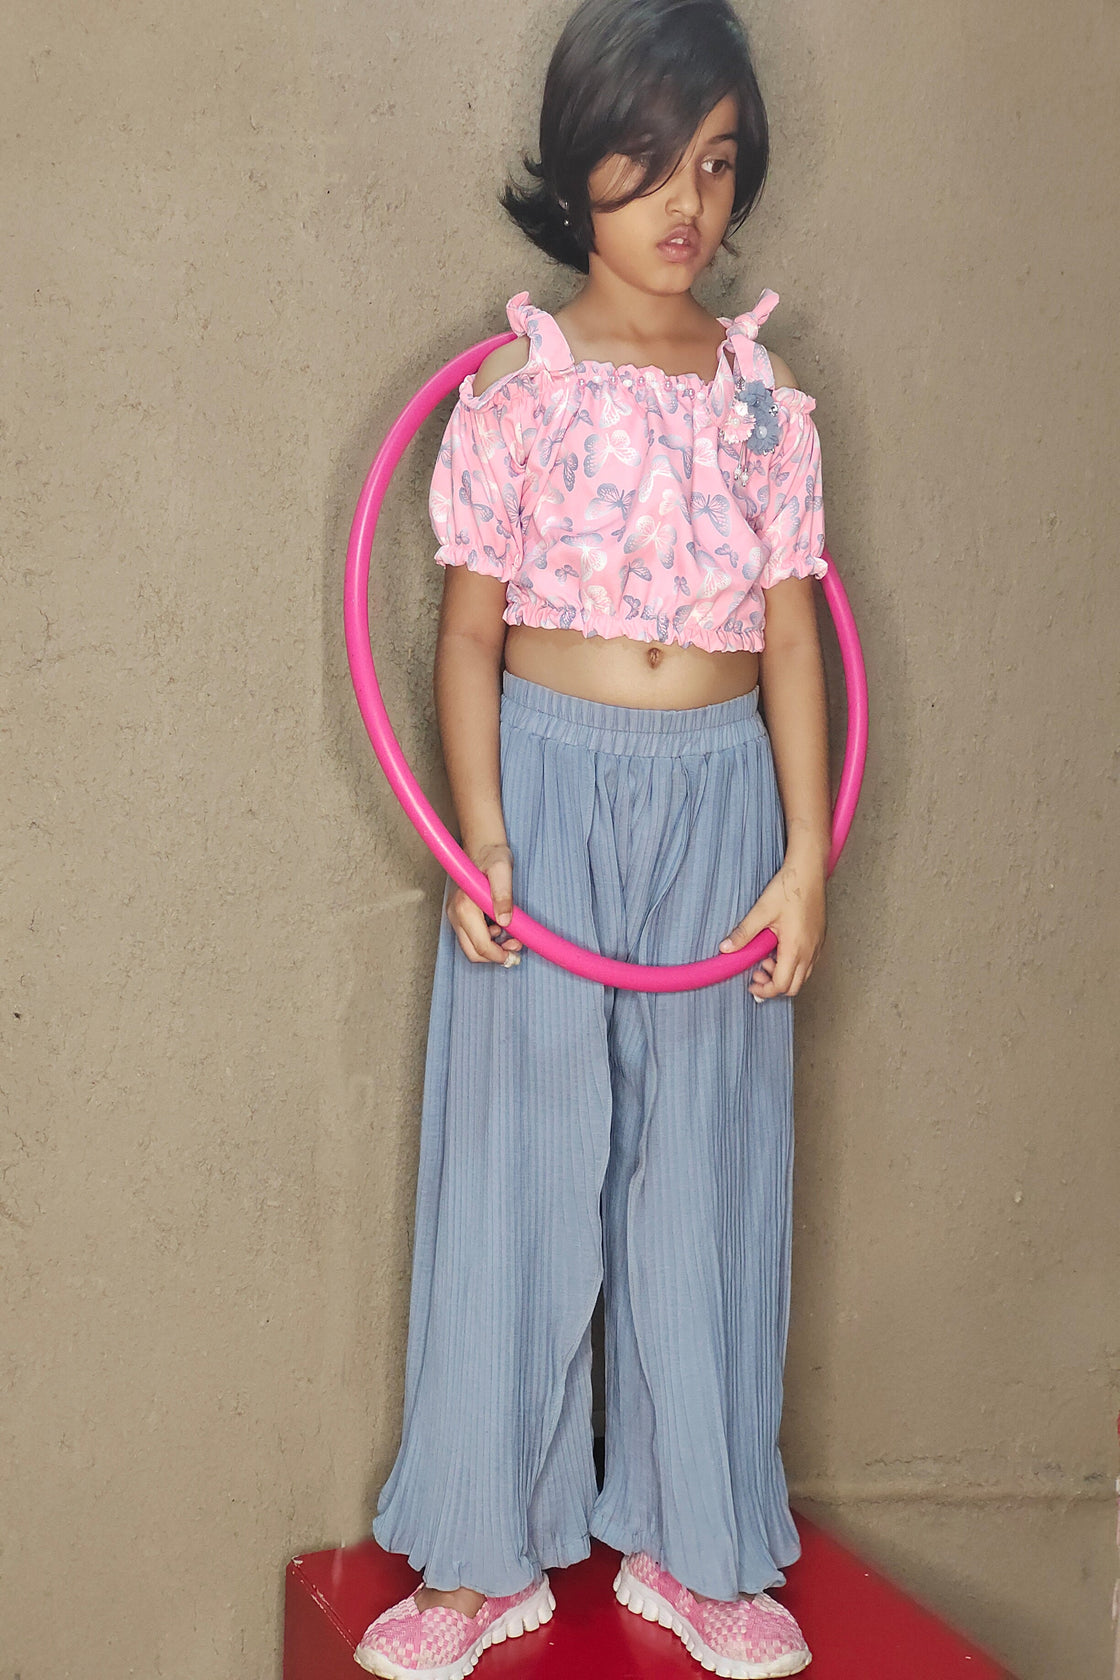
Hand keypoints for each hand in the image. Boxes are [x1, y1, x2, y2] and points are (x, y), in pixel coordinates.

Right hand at [446, 841, 523, 964]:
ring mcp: (455, 915)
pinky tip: (500, 928)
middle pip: (472, 952)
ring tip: (512, 937)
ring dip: (492, 948)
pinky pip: (471, 936)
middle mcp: (455, 914)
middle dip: (495, 956)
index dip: (498, 956)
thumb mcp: (502, 870)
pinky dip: (487, 939)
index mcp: (465, 907)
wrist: (482, 845)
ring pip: (471, 946)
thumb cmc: (492, 856)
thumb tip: (505, 921)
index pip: (480, 945)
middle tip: (516, 949)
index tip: (514, 956)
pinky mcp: (459, 914)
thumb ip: (503, 894)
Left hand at [717, 856, 826, 998]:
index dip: (764, 990)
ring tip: (767, 958)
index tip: (751, 984)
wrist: (808, 870)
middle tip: (757, 973)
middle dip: (774, 985)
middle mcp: (810, 951)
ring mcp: (817, 945)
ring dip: (784, 974)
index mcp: (796, 948)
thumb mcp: (761, 911)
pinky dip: (794, 965)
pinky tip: (780, 949)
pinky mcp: (819, 938)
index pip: (781, 985)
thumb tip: (726, 948)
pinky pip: (809, 963)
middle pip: (794, 986)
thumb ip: (743, 933)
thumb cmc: (789, 888)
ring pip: (803, 975)